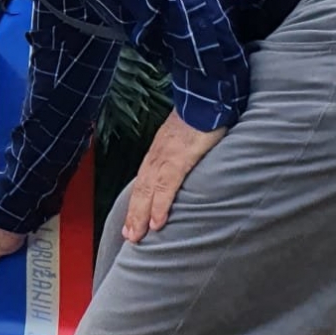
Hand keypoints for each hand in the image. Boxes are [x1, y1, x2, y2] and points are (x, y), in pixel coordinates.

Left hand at [123, 110, 227, 242]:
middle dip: (134, 214)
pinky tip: (157, 222)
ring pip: (148, 190)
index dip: (138, 202)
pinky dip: (160, 204)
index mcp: (160, 152)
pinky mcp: (180, 157)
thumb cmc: (201, 116)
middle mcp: (158, 155)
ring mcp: (167, 156)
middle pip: (141, 189)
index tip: (132, 220)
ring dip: (140, 215)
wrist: (206, 96)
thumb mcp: (187, 137)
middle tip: (129, 237)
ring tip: (136, 236)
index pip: (144, 181)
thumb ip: (183, 153)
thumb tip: (188, 167)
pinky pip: (167, 185)